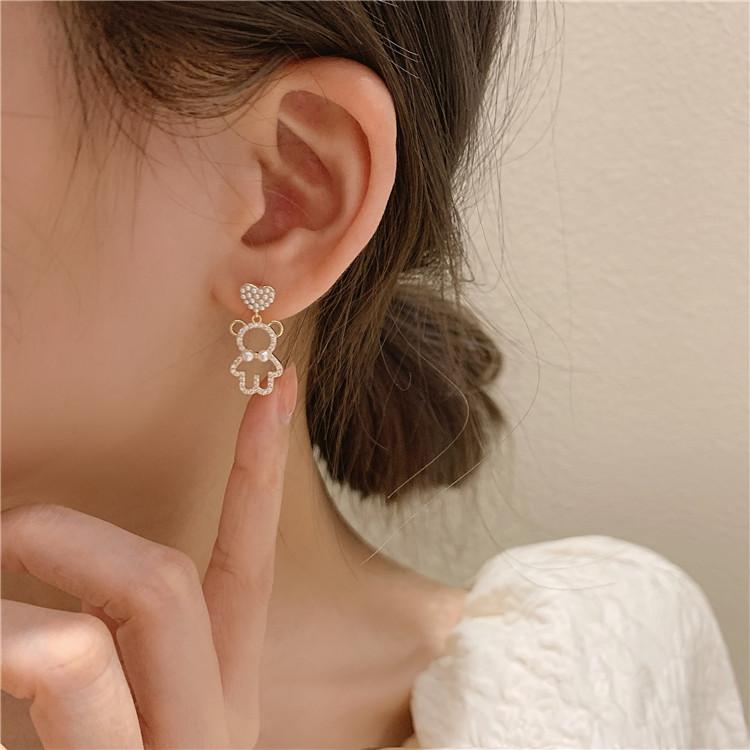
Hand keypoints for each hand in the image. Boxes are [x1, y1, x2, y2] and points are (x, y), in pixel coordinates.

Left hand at [1, 364, 297, 749]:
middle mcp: (211, 728)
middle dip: (77, 542)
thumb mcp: (127, 714)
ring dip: (16, 605)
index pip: (247, 563)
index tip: (274, 386)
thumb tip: (66, 591)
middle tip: (9, 527)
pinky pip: (62, 678)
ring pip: (90, 650)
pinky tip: (6, 642)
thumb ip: (114, 642)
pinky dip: (11, 640)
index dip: (257, 470)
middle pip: (169, 589)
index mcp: (219, 699)